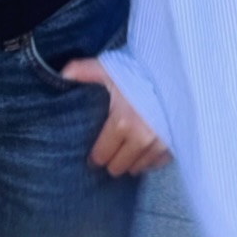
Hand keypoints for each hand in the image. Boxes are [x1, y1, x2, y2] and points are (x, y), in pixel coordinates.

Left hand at [60, 59, 170, 175]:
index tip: (94, 151)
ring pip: (138, 168)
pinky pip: (157, 164)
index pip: (101, 156)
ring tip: (127, 146)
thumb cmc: (137, 70)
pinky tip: (144, 147)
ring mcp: (160, 144)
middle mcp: (142, 138)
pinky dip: (149, 159)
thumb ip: (82, 71)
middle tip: (110, 147)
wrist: (173, 69)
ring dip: (131, 160)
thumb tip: (62, 76)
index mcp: (122, 122)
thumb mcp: (108, 68)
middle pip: (118, 167)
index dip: (95, 154)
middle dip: (112, 159)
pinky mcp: (175, 146)